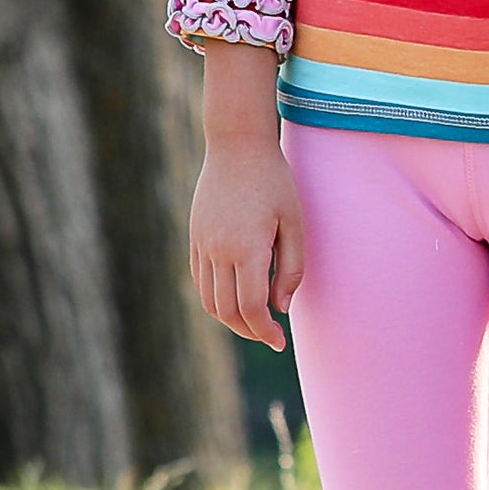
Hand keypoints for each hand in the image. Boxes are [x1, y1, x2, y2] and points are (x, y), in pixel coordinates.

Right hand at [190, 42, 303, 348]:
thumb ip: (290, 267)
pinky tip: (235, 300)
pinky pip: (200, 280)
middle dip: (249, 331)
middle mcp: (218, 252)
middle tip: (271, 338)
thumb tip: (281, 307)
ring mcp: (201, 245)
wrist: (236, 147)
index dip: (265, 331)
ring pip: (209, 299)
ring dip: (231, 319)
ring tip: (255, 324)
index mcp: (246, 249)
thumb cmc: (275, 183)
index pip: (252, 307)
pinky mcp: (194, 238)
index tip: (280, 342)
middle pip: (227, 310)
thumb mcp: (294, 223)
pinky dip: (215, 298)